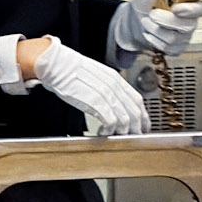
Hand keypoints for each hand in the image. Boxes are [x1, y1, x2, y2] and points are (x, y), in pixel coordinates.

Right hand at [32, 36, 150, 135]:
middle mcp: (114, 86)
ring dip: (123, 131)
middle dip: (137, 127)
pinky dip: (110, 130)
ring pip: (126, 118)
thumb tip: (114, 101)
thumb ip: (107, 87)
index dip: (143, 115)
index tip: (143, 125)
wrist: (57, 65)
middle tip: (134, 137)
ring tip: (116, 136)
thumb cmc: (71, 71)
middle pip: (135, 111)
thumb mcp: (96, 76)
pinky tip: (103, 131)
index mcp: (116, 79)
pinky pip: (111, 121)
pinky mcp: (96, 102)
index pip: (137, 100)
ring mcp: (106, 94)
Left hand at [113, 0, 201, 56]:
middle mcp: (190, 21)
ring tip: (147, 22)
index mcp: (189, 4)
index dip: (192, 10)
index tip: (176, 8)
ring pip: (174, 38)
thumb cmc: (147, 2)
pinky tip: (150, 33)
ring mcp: (184, 36)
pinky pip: (167, 48)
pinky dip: (154, 40)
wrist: (134, 20)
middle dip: (166, 21)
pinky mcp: (176, 48)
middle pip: (188, 26)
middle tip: (152, 14)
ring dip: (156, 30)